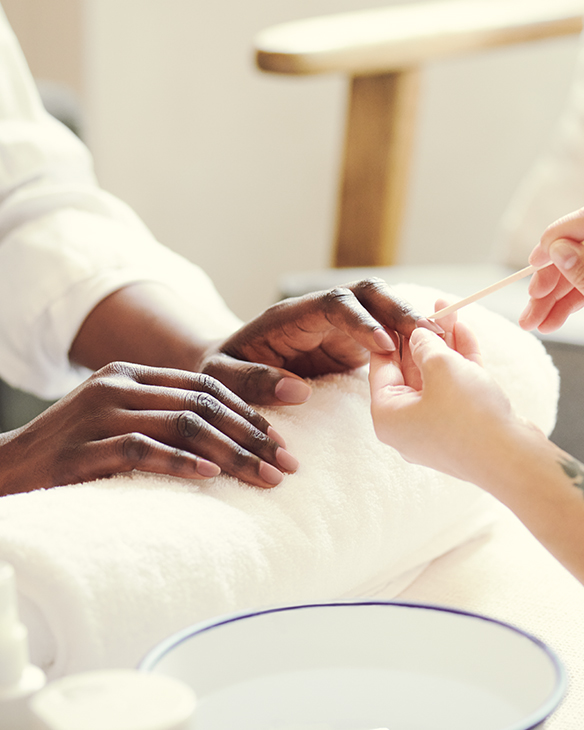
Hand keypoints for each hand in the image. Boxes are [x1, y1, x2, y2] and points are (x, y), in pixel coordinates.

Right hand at [0, 363, 298, 495]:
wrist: (8, 469)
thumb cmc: (73, 451)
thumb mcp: (120, 420)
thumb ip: (164, 416)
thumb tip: (227, 438)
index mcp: (133, 374)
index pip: (206, 384)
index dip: (250, 407)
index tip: (285, 432)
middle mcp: (119, 386)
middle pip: (204, 405)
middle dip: (253, 435)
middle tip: (287, 463)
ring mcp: (101, 413)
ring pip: (184, 425)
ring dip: (232, 452)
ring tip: (265, 476)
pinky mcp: (85, 447)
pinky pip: (144, 449)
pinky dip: (181, 462)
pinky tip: (211, 476)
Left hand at [210, 278, 435, 405]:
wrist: (227, 369)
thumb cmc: (219, 372)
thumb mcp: (221, 378)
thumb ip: (252, 381)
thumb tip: (297, 390)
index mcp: (290, 316)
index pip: (334, 304)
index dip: (362, 320)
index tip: (384, 344)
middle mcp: (318, 314)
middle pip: (366, 294)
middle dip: (398, 309)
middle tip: (428, 334)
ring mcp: (337, 327)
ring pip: (382, 310)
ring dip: (410, 322)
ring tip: (441, 343)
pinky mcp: (350, 344)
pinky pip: (385, 334)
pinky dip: (408, 342)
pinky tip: (430, 357)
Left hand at [368, 300, 518, 482]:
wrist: (512, 458)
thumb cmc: (467, 416)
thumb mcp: (441, 367)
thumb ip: (425, 345)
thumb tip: (419, 334)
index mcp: (388, 417)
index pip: (381, 368)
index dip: (389, 336)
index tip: (394, 312)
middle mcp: (408, 425)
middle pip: (410, 370)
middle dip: (422, 336)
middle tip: (428, 306)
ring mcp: (437, 427)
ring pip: (437, 376)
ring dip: (443, 343)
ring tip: (449, 309)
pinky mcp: (464, 426)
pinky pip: (456, 387)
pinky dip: (459, 361)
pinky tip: (464, 330)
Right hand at [519, 205, 583, 378]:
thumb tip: (558, 249)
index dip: (562, 235)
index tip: (537, 260)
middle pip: (581, 247)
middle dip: (552, 274)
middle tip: (533, 299)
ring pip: (577, 269)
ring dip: (551, 295)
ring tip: (533, 321)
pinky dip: (563, 303)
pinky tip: (549, 321)